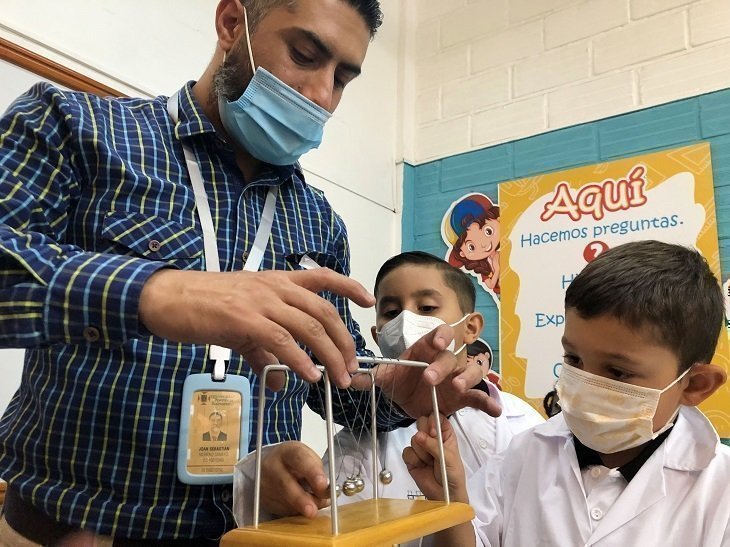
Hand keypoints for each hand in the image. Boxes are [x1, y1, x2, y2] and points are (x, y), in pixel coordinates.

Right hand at [139, 268, 374, 388]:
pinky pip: (281, 340)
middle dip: (344, 341)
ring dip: (329, 355)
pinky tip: (309, 375)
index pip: (323, 277)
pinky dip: (300, 360)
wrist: (166, 297)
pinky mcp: (244, 319)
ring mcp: (261, 301)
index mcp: (277, 281)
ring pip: (309, 327)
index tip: (368, 300)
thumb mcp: (241, 325)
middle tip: (351, 367)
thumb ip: (265, 352)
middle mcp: (275, 287)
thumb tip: (283, 380)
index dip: (349, 286)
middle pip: (323, 312)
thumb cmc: (203, 305)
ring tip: (339, 378)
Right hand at [260, 441, 331, 517]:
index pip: (299, 459)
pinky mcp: (263, 500)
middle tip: (312, 511)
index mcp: (287, 451)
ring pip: (285, 501)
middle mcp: (272, 466)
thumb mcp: (307, 458)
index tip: (323, 484)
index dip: (312, 472)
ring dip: (302, 508)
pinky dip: (295, 512)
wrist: (268, 466)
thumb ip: (318, 472)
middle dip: (301, 499)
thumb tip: (327, 493)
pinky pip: (282, 510)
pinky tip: (300, 507)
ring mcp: (265, 485)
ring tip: (314, 508)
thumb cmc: (294, 462)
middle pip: (285, 484)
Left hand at [352, 324, 501, 417]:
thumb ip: (371, 377)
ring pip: (472, 370)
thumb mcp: (385, 379)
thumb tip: (350, 379)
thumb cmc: (400, 381)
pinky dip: (489, 402)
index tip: (437, 342)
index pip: (437, 335)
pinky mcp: (464, 397)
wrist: (408, 401)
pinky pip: (480, 397)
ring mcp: (457, 377)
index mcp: (426, 349)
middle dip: (442, 365)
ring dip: (468, 377)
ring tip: (458, 387)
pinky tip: (495, 411)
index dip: (440, 336)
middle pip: (451, 356)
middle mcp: (445, 360)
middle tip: (430, 378)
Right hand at [402, 413, 467, 502]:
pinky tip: (421, 466)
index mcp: (446, 435)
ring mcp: (421, 448)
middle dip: (425, 436)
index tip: (434, 432)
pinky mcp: (412, 458)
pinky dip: (414, 459)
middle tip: (431, 447)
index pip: (437, 418)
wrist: (445, 496)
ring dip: (422, 452)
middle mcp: (433, 439)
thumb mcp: (448, 457)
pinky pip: (406, 451)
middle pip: (422, 424)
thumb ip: (433, 445)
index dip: (433, 422)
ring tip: (430, 462)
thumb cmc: (453, 475)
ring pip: (414, 438)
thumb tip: (418, 435)